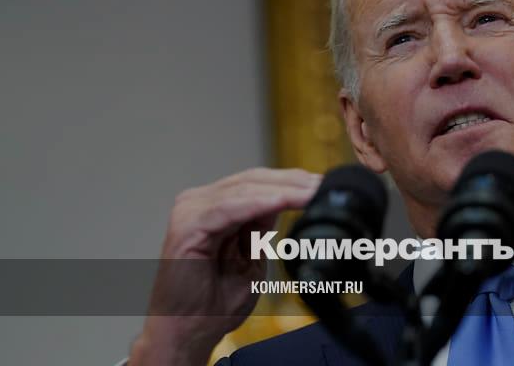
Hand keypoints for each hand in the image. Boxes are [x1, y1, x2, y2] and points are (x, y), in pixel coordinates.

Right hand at [130, 168, 321, 365]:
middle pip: (253, 180)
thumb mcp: (250, 258)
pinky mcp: (187, 226)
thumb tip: (284, 202)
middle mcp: (198, 202)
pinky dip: (258, 203)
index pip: (258, 183)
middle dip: (293, 182)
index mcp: (213, 207)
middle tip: (326, 185)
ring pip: (245, 189)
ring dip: (283, 190)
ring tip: (312, 193)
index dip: (293, 182)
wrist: (188, 333)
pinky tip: (283, 201)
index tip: (326, 186)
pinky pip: (229, 208)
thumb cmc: (214, 303)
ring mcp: (190, 211)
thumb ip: (261, 228)